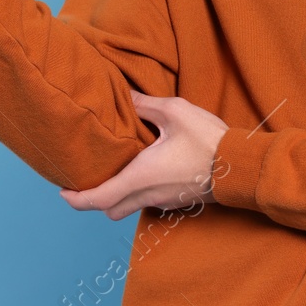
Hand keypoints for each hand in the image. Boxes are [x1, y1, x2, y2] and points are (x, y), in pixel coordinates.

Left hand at [59, 90, 228, 220]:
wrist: (242, 167)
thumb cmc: (208, 140)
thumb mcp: (175, 112)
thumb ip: (145, 105)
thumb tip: (123, 96)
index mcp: (141, 177)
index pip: (99, 198)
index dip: (76, 199)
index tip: (62, 191)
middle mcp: (149, 195)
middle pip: (110, 209)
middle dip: (95, 199)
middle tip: (87, 179)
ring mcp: (165, 202)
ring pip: (130, 207)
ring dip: (118, 196)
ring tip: (114, 171)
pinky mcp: (178, 201)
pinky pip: (149, 202)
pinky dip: (138, 193)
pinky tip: (144, 169)